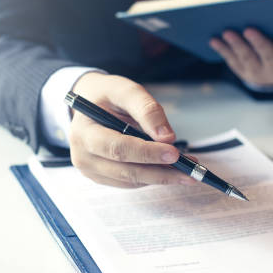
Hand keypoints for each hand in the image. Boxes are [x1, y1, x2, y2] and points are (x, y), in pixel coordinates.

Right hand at [69, 72, 196, 187]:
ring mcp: (90, 170)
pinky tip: (170, 169)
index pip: (117, 148)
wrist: (89, 104)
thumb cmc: (107, 95)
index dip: (146, 153)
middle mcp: (82, 155)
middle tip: (190, 172)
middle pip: (126, 170)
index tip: (174, 153)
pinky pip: (130, 182)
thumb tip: (168, 137)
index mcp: (83, 131)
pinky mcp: (101, 177)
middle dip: (160, 172)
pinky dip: (152, 177)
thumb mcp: (125, 90)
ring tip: (187, 169)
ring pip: (131, 180)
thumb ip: (146, 110)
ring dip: (161, 177)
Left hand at [209, 28, 272, 86]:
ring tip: (227, 32)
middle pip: (269, 56)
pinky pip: (232, 60)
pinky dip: (223, 49)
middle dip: (259, 43)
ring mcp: (258, 74)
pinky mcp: (243, 73)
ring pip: (247, 58)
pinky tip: (214, 39)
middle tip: (249, 29)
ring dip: (236, 45)